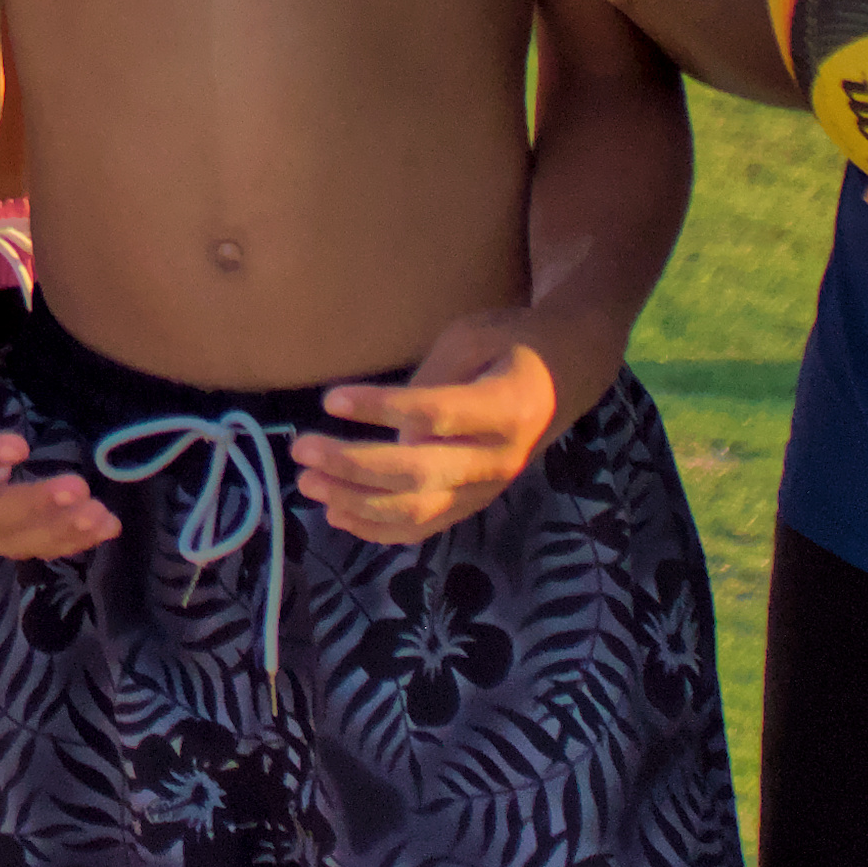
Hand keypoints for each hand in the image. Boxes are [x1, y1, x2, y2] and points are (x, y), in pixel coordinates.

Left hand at [298, 309, 576, 545]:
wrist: (565, 379)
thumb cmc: (513, 345)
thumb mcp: (474, 337)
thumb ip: (433, 378)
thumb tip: (387, 424)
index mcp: (505, 407)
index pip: (435, 414)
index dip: (381, 409)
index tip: (331, 399)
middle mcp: (499, 458)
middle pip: (420, 472)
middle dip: (353, 466)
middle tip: (302, 449)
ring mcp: (488, 489)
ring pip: (418, 510)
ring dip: (356, 502)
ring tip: (308, 483)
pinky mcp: (475, 504)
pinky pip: (425, 528)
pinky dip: (378, 529)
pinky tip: (337, 515)